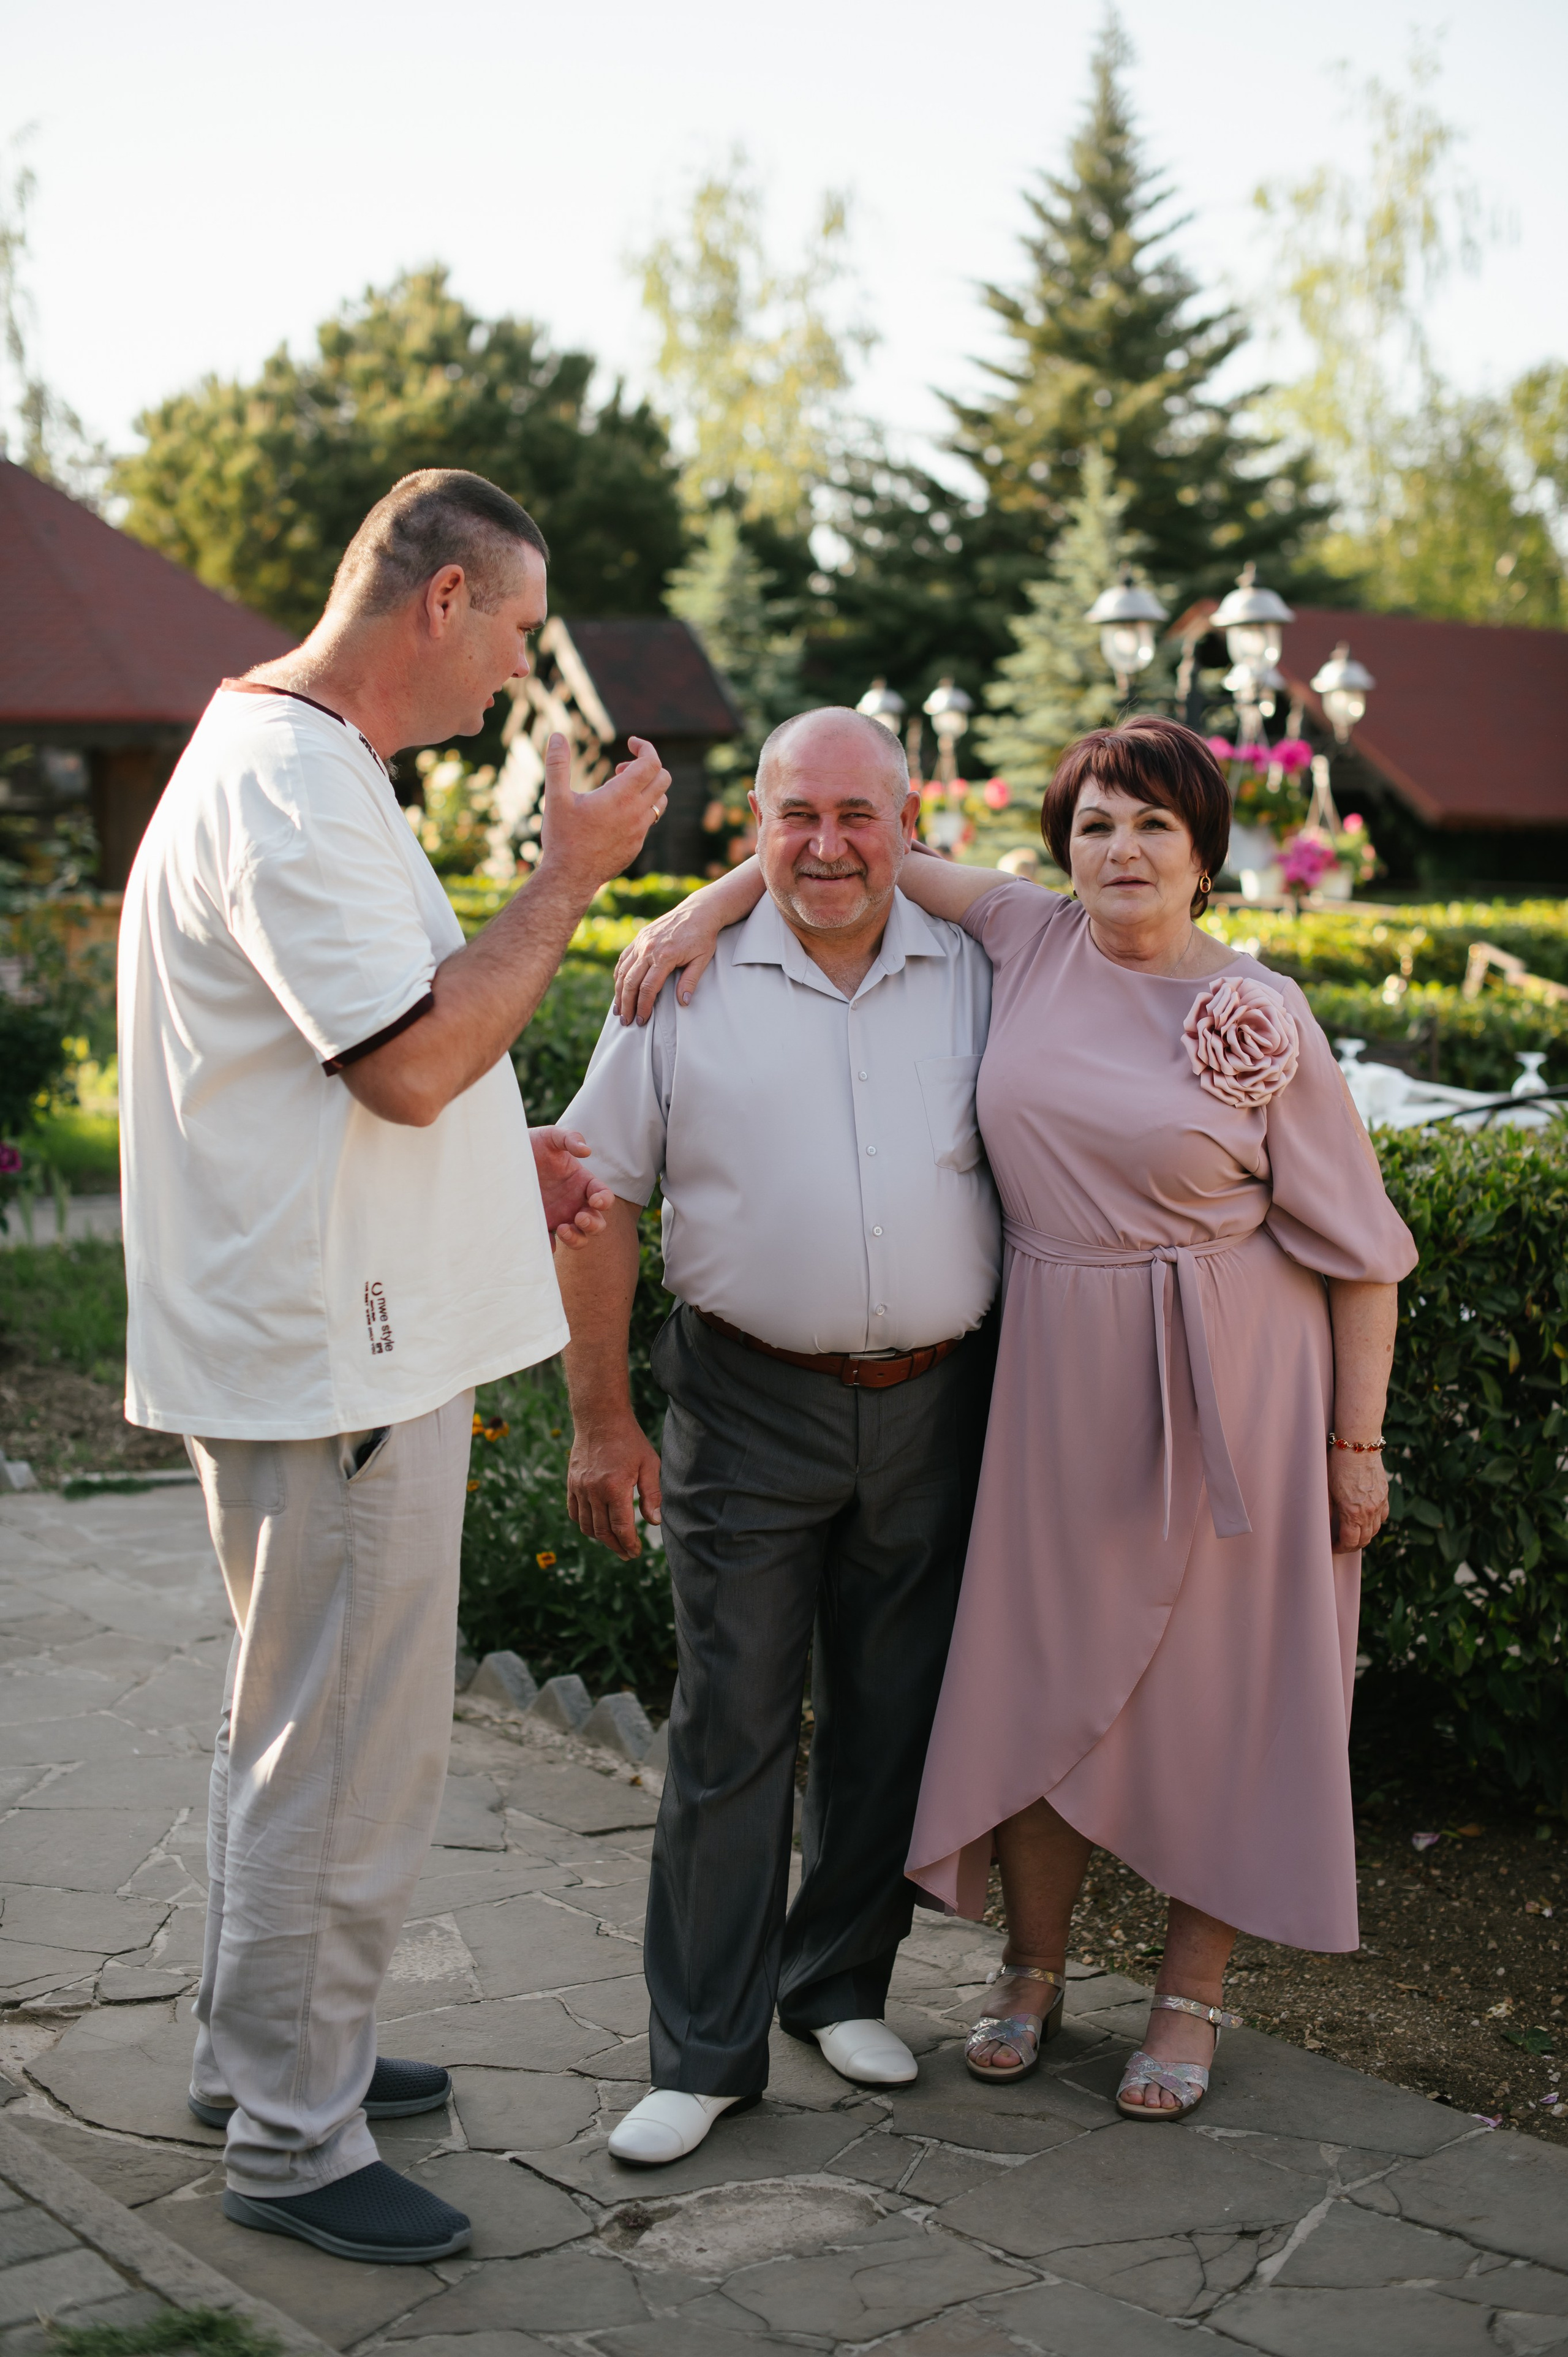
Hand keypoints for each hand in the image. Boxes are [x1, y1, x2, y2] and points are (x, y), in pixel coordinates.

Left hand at [530, 1126, 613, 1250]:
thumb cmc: (533, 1145)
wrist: (505, 1157)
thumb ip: (569, 1139)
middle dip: (593, 1225)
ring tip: (562, 1229)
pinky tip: (544, 1242)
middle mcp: (574, 1202)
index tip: (594, 1200)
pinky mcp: (541, 1224)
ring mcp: (559, 1215)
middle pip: (596, 1222)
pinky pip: (550, 1243)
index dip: (605, 1200)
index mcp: (582, 1182)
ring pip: (579, 1237)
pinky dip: (550, 1246)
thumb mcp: (550, 1137)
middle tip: (579, 1218)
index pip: (603, 1195)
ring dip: (576, 1239)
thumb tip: (586, 1151)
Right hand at [537, 733, 669, 896]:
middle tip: (620, 769)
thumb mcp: (556, 798)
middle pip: (663, 778)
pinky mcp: (637, 846)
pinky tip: (614, 814)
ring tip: (619, 790)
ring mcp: (640, 831)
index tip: (630, 742)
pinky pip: (649, 821)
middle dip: (647, 766)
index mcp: (621, 796)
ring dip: (647, 788)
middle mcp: (637, 813)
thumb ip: (557, 764)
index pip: (651, 762)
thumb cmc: (562, 838)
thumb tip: (557, 735)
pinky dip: (639, 809)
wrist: (570, 879)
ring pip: (661, 801)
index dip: (645, 747)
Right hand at [566, 1412, 661, 1559]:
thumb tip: (654, 1522)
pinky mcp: (571, 1483)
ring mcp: (579, 1487)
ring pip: (586, 1525)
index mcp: (615, 1488)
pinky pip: (574, 1512)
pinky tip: (596, 1526)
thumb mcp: (649, 1464)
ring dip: (600, 1538)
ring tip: (613, 1542)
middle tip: (626, 1554)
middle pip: (602, 1531)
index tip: (636, 1552)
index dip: (629, 1544)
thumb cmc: (629, 1440)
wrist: (600, 1418)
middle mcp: (594, 1491)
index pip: (621, 1528)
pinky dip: (584, 1523)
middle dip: (616, 1546)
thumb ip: (652, 1495)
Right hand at [613, 858, 767, 1022]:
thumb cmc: (703, 937)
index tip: (641, 1020)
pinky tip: (618, 987)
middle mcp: (649, 949)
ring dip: (619, 992)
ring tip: (618, 1009)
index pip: (648, 988)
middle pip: (630, 982)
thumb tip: (683, 1002)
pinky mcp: (640, 938)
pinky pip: (624, 959)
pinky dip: (619, 974)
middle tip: (626, 1021)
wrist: (698, 911)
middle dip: (627, 1004)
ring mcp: (642, 942)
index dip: (643, 1007)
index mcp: (664, 956)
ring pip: (623, 971)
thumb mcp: (702, 960)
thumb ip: (690, 981)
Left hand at [1328, 1447, 1388, 1552]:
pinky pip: (1383, 1516)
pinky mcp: (1385, 1495)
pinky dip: (1375, 1523)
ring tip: (1352, 1534)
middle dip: (1351, 1546)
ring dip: (1364, 1536)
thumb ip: (1326, 1511)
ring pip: (1375, 1530)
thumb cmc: (1338, 1466)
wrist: (1358, 1446)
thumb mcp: (1326, 1490)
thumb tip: (1322, 1527)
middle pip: (1364, 1539)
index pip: (1350, 1542)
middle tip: (1341, 1544)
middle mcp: (1369, 1512)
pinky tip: (1367, 1520)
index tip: (1333, 1547)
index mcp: (1353, 1513)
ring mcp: (1379, 1504)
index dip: (1340, 1548)